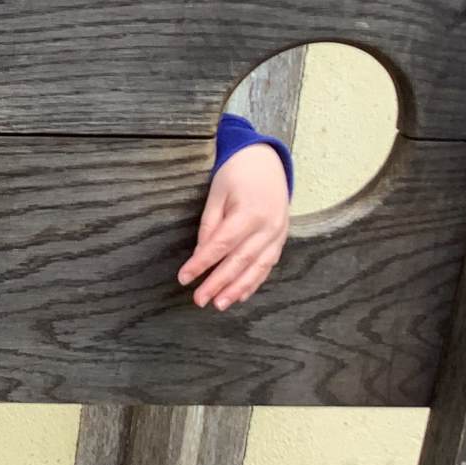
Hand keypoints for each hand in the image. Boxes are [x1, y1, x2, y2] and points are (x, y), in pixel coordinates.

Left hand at [177, 143, 289, 310]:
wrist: (267, 159)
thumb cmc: (236, 173)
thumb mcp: (216, 194)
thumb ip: (209, 226)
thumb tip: (200, 256)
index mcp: (248, 212)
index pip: (221, 244)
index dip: (202, 263)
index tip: (184, 278)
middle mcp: (267, 226)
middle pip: (240, 261)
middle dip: (219, 283)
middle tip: (199, 300)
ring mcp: (278, 233)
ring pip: (258, 267)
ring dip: (238, 289)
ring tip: (220, 304)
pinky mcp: (282, 238)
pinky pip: (268, 264)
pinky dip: (254, 281)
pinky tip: (241, 295)